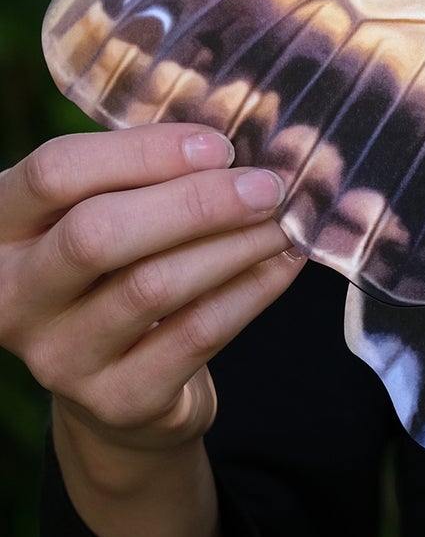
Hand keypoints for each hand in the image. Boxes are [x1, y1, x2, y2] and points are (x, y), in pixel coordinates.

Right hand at [0, 124, 303, 536]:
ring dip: (234, 245)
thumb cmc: (120, 274)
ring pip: (155, 286)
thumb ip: (152, 175)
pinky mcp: (116, 400)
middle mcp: (11, 297)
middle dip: (195, 203)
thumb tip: (247, 137)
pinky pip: (197, 333)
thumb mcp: (112, 217)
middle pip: (97, 233)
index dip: (143, 152)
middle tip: (267, 187)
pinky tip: (284, 263)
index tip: (219, 145)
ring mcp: (57, 357)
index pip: (54, 173)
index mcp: (1, 230)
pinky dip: (252, 290)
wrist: (121, 391)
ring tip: (284, 222)